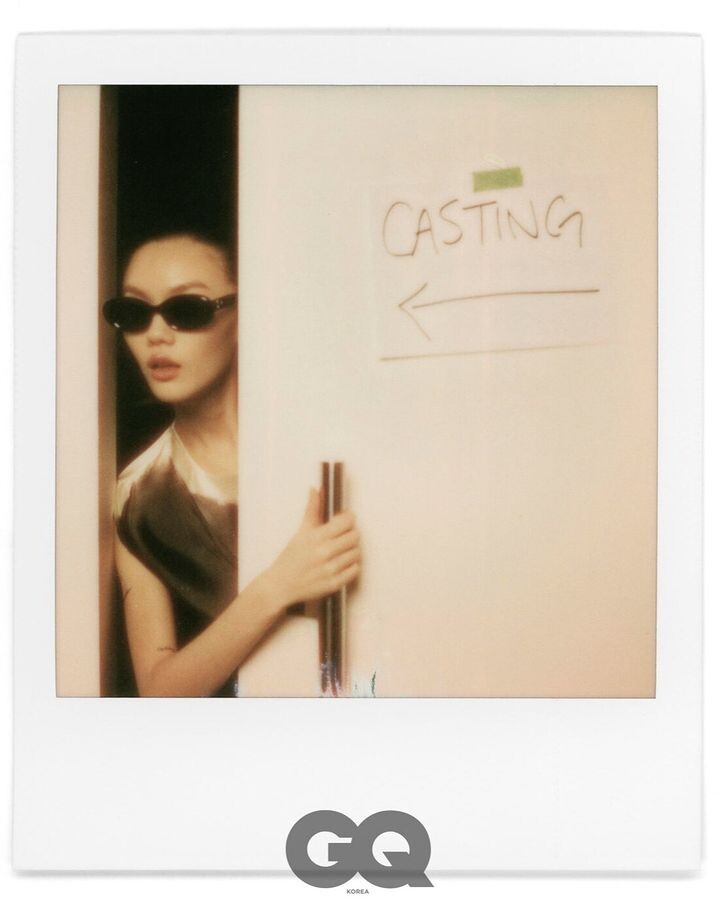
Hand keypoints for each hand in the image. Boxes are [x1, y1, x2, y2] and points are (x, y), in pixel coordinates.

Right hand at [264, 487, 360, 610]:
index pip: (347, 521)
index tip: (345, 520)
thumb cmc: (290, 558)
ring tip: (340, 551)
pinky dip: (350, 566)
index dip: (348, 519)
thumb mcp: (301, 531)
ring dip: (351, 550)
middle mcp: (325, 552)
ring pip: (356, 553)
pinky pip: (355, 570)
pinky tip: (341, 564)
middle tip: (342, 537)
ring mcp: (330, 569)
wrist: (280, 585)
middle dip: (350, 534)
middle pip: (355, 536)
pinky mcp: (334, 583)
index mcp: (317, 537)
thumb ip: (312, 509)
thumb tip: (315, 490)